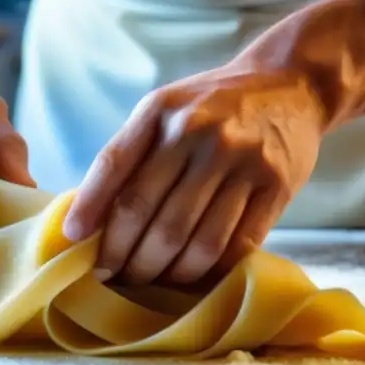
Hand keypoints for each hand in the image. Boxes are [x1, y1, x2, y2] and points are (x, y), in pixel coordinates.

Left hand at [62, 57, 327, 286]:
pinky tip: (194, 275)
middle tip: (114, 276)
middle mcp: (201, 132)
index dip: (89, 210)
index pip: (114, 167)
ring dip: (167, 272)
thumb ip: (132, 152)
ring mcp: (242, 160)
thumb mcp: (167, 108)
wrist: (291, 84)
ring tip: (151, 280)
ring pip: (195, 241)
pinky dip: (211, 271)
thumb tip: (89, 219)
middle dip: (125, 256)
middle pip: (151, 215)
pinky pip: (237, 245)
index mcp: (163, 110)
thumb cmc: (215, 105)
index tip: (73, 242)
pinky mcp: (277, 185)